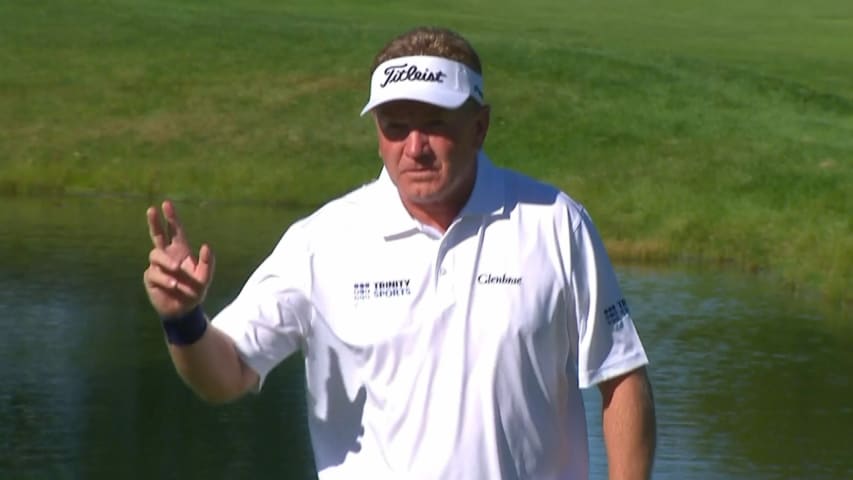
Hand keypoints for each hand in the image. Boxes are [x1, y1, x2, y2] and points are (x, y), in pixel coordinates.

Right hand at [143, 200, 214, 317]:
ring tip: (177, 270)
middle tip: (151, 209)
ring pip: (156, 255)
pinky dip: (165, 279)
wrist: (183, 310)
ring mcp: (157, 266)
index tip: (166, 204)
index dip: (171, 218)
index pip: (174, 231)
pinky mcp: (151, 278)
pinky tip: (174, 285)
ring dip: (167, 262)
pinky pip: (154, 274)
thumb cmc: (194, 291)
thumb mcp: (205, 277)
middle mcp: (167, 256)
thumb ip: (208, 262)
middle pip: (157, 235)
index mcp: (181, 251)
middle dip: (154, 222)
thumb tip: (206, 245)